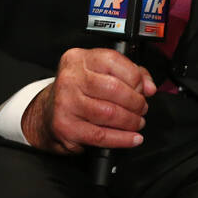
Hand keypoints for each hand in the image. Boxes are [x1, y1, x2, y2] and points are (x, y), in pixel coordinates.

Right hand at [21, 47, 156, 154]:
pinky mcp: (65, 127)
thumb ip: (130, 72)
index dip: (136, 78)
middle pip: (114, 89)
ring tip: (137, 122)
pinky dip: (122, 139)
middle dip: (136, 102)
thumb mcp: (101, 72)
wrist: (47, 113)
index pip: (115, 62)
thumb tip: (149, 87)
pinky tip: (132, 138)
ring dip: (130, 121)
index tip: (144, 89)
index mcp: (79, 59)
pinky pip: (100, 135)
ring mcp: (65, 103)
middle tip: (142, 108)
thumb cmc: (79, 90)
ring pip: (110, 114)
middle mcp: (70, 79)